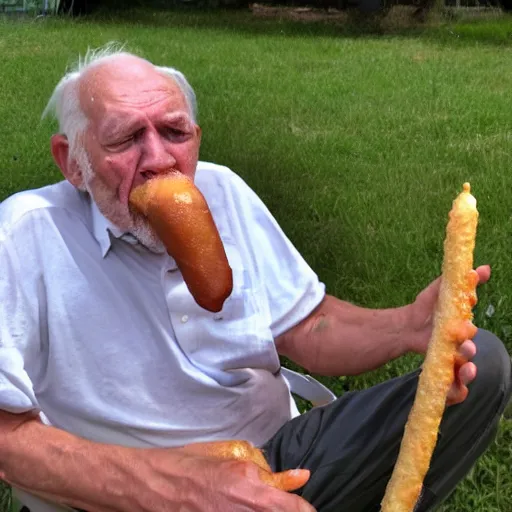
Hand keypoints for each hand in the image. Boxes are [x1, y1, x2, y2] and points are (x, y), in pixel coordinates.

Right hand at [124, 446, 315, 511]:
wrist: (152, 484)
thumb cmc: (189, 466)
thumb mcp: (231, 460)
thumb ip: (268, 474)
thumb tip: (300, 476)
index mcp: (249, 486)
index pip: (296, 510)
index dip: (305, 511)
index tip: (306, 511)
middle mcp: (244, 510)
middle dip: (284, 511)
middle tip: (277, 506)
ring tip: (250, 506)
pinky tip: (233, 510)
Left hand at [407, 265, 490, 405]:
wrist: (405, 327)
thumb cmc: (426, 308)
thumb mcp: (441, 291)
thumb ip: (462, 282)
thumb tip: (486, 268)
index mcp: (462, 331)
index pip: (469, 337)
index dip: (468, 335)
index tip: (464, 328)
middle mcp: (459, 348)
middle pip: (468, 355)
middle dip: (467, 352)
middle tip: (463, 347)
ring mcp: (450, 362)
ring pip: (464, 373)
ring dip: (466, 373)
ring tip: (462, 368)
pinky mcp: (442, 374)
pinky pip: (454, 388)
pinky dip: (457, 392)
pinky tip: (455, 389)